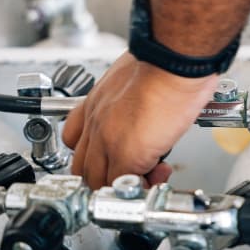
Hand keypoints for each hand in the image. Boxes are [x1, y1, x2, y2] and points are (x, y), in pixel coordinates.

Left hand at [62, 52, 219, 188]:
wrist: (174, 62)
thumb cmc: (165, 63)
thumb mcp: (135, 76)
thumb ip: (131, 97)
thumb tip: (144, 104)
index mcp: (96, 102)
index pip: (76, 139)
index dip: (95, 155)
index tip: (112, 157)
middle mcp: (95, 121)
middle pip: (82, 166)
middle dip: (105, 176)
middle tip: (132, 172)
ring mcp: (107, 140)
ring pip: (97, 181)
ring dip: (120, 185)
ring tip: (148, 176)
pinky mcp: (127, 154)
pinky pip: (124, 185)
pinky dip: (140, 187)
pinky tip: (157, 176)